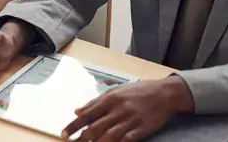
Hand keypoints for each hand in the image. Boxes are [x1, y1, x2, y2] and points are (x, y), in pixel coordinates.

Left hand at [62, 76, 193, 140]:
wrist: (164, 93)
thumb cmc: (137, 91)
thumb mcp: (115, 92)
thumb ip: (95, 102)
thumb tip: (77, 110)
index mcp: (109, 99)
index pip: (87, 114)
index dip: (74, 125)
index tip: (63, 134)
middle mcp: (117, 109)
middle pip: (95, 127)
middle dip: (82, 138)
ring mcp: (130, 120)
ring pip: (108, 136)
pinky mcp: (141, 129)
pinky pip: (127, 140)